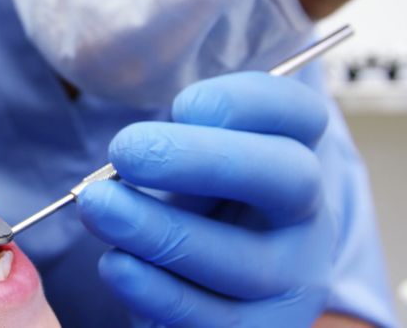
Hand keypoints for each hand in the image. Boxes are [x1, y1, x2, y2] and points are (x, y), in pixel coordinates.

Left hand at [76, 72, 335, 326]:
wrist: (202, 291)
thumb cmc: (192, 207)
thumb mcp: (191, 164)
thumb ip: (181, 145)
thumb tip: (140, 147)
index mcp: (294, 152)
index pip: (300, 112)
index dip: (246, 101)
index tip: (183, 104)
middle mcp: (309, 215)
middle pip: (288, 177)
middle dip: (204, 159)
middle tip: (127, 149)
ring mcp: (293, 278)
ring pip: (242, 259)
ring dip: (159, 230)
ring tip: (98, 205)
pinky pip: (211, 317)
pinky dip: (157, 290)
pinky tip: (116, 263)